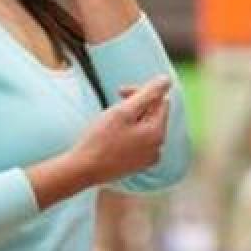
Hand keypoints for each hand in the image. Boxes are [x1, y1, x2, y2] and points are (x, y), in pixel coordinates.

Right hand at [25, 75, 170, 208]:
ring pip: (145, 129)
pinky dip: (129, 135)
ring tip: (111, 125)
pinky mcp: (138, 165)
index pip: (160, 101)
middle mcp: (158, 147)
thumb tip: (166, 80)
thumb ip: (147, 94)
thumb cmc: (100, 139)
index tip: (120, 93)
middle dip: (135, 107)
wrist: (83, 170)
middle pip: (153, 115)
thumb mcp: (123, 111)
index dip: (141, 92)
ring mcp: (148, 158)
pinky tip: (112, 138)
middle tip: (112, 108)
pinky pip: (139, 143)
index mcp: (157, 133)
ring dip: (131, 120)